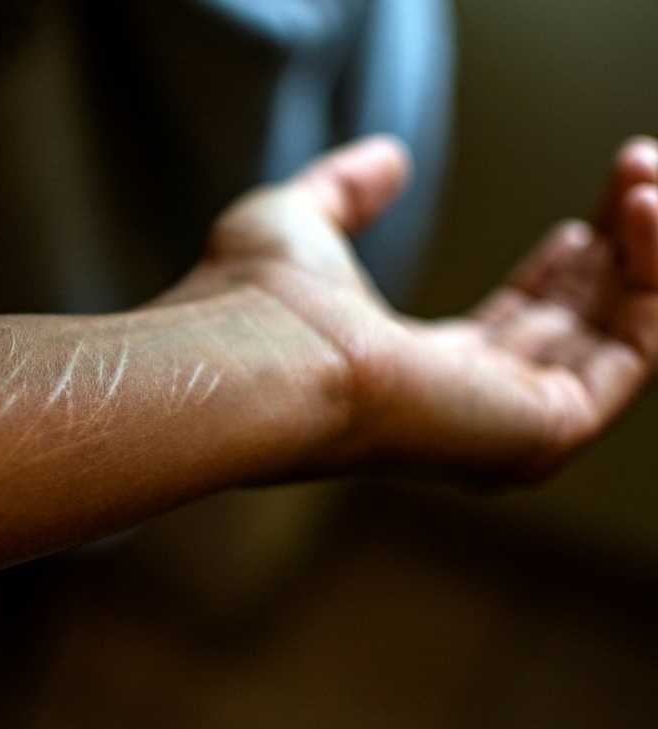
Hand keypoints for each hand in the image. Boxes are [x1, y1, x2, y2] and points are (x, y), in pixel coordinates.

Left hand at [162, 135, 657, 477]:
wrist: (252, 350)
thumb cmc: (254, 299)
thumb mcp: (303, 221)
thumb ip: (347, 190)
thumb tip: (390, 156)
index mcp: (416, 373)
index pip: (519, 327)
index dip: (565, 268)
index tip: (597, 208)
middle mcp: (465, 410)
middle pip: (575, 331)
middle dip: (618, 251)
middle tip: (638, 174)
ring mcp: (503, 429)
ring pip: (614, 341)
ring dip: (645, 257)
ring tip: (647, 182)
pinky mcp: (538, 429)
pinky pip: (633, 355)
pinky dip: (654, 283)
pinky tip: (648, 211)